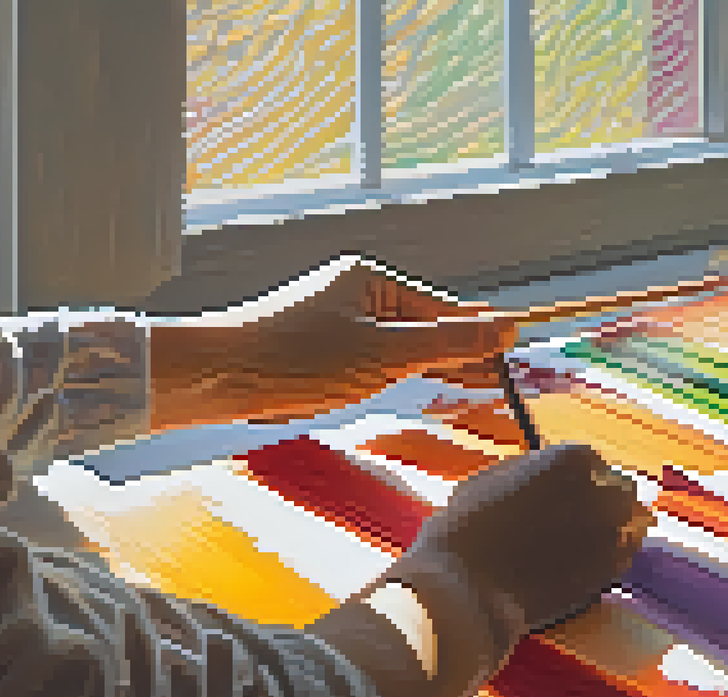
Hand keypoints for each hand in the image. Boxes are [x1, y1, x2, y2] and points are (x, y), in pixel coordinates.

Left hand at [147, 261, 518, 430]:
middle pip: (424, 324)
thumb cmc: (297, 359)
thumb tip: (506, 327)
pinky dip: (397, 372)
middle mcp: (355, 291)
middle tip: (499, 379)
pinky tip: (409, 384)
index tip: (513, 359)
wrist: (214, 376)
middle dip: (459, 351)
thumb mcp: (385, 354)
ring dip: (430, 364)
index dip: (479, 338)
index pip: (443, 311)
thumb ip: (448, 343)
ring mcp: (335, 319)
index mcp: (372, 279)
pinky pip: (373, 356)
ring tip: (469, 385)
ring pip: (398, 343)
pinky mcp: (316, 348)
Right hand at [399, 443, 654, 634]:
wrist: (468, 587)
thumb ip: (536, 470)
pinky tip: (589, 563)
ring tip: (589, 541)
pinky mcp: (610, 570)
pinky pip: (626, 556)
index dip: (580, 479)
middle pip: (621, 490)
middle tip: (581, 517)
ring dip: (615, 528)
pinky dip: (613, 557)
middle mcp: (601, 490)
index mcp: (572, 459)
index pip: (594, 462)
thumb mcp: (497, 477)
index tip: (568, 492)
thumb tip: (552, 476)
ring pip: (633, 523)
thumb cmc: (469, 526)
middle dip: (604, 500)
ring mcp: (610, 532)